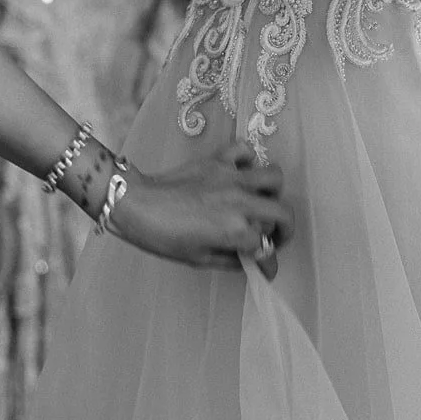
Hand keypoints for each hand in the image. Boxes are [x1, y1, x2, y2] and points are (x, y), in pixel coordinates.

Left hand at [114, 141, 292, 280]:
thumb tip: (251, 261)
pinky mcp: (219, 160)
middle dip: (284, 231)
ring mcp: (232, 177)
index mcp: (236, 230)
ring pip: (275, 178)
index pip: (266, 250)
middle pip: (284, 214)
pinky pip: (245, 151)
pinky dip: (248, 161)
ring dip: (272, 194)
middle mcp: (241, 202)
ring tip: (260, 202)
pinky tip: (240, 174)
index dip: (268, 264)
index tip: (265, 268)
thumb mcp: (198, 259)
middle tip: (273, 236)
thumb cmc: (163, 237)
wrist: (136, 204)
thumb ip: (231, 260)